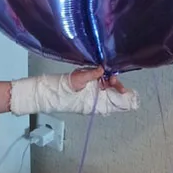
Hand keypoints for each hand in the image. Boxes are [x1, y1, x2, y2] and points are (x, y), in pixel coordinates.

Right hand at [10, 70, 138, 116]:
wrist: (48, 93)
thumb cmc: (61, 89)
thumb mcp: (78, 79)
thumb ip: (91, 74)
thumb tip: (103, 68)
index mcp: (99, 103)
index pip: (122, 102)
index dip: (125, 92)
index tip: (119, 81)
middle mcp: (100, 104)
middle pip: (118, 96)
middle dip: (116, 84)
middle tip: (108, 75)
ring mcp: (95, 100)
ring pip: (111, 92)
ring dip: (109, 82)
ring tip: (102, 74)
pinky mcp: (90, 95)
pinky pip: (102, 90)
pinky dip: (102, 82)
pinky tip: (97, 76)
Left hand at [69, 66, 127, 93]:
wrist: (64, 92)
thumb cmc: (70, 81)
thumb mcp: (81, 76)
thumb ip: (92, 73)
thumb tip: (102, 69)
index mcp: (94, 74)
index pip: (106, 74)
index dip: (111, 76)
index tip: (113, 80)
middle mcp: (97, 80)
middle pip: (110, 82)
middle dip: (117, 85)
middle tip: (121, 89)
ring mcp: (98, 89)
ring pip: (111, 89)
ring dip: (117, 91)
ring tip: (122, 93)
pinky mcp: (97, 97)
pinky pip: (107, 96)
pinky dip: (113, 97)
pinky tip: (118, 99)